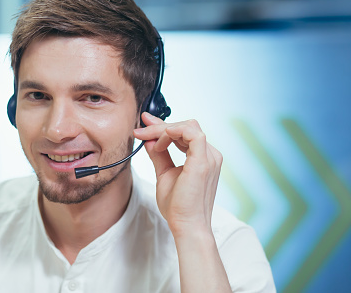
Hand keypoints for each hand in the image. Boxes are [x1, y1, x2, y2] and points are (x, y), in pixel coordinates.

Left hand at [133, 112, 222, 236]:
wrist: (187, 226)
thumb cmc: (178, 206)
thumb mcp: (165, 174)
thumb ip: (159, 156)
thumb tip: (149, 140)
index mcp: (203, 158)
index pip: (185, 132)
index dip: (163, 126)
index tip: (144, 124)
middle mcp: (210, 155)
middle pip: (186, 126)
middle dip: (160, 126)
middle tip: (139, 131)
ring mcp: (210, 157)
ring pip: (187, 126)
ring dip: (164, 129)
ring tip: (148, 140)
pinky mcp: (203, 161)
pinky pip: (192, 133)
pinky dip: (174, 131)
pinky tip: (159, 140)